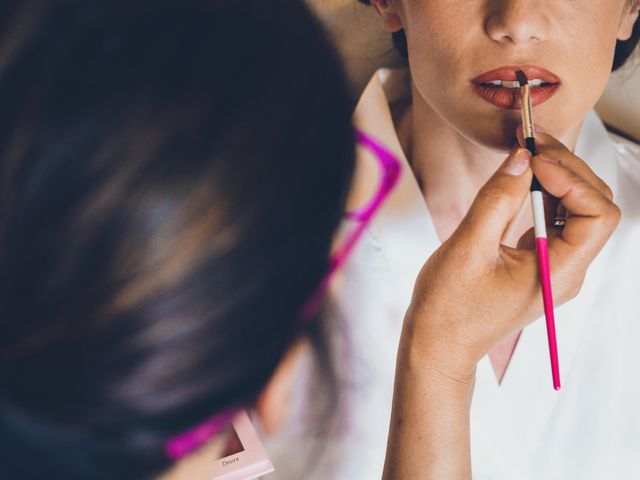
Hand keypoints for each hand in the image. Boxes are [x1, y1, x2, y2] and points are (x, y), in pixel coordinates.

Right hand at [403, 136, 619, 382]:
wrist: (438, 345)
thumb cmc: (449, 309)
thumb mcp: (468, 248)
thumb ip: (497, 199)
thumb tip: (521, 158)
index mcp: (559, 274)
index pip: (596, 215)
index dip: (571, 179)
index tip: (535, 160)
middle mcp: (566, 271)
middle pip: (592, 207)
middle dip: (567, 169)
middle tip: (531, 143)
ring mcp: (554, 268)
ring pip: (576, 211)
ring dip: (557, 177)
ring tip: (527, 153)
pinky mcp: (537, 263)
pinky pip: (554, 222)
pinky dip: (543, 194)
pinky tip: (522, 180)